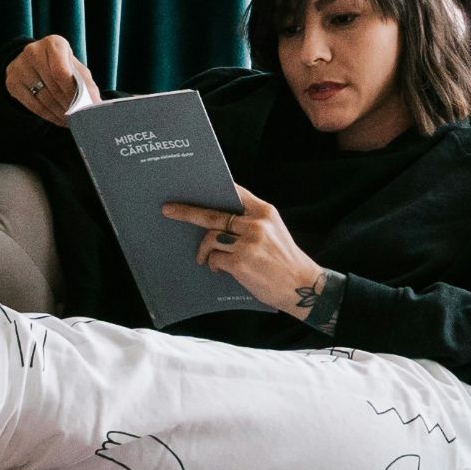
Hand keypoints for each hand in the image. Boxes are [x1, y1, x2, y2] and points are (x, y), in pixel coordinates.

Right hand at [7, 35, 100, 126]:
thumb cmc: (62, 66)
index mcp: (53, 44)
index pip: (61, 72)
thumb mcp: (75, 68)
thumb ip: (86, 84)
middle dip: (69, 105)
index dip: (71, 92)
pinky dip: (49, 116)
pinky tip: (60, 120)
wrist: (34, 63)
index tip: (82, 106)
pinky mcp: (12, 82)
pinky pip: (33, 105)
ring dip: (60, 113)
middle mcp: (33, 51)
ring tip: (73, 121)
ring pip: (44, 98)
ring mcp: (20, 66)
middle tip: (80, 118)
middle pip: (53, 86)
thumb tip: (95, 105)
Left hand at [162, 185, 323, 319]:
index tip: (195, 184)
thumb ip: (251, 223)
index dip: (215, 188)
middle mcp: (256, 224)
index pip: (235, 193)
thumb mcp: (274, 232)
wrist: (302, 286)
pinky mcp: (241, 262)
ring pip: (211, 238)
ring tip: (205, 258)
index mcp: (265, 213)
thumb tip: (218, 222)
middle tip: (168, 210)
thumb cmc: (285, 261)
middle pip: (213, 214)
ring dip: (204, 250)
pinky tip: (219, 270)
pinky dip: (214, 264)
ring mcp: (248, 244)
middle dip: (187, 212)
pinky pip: (215, 258)